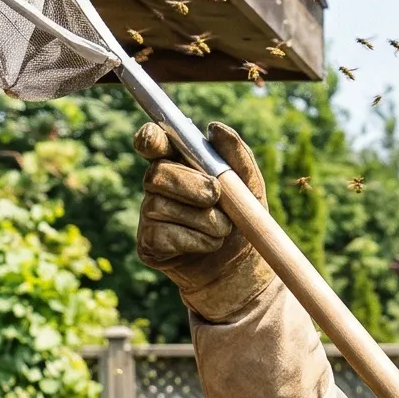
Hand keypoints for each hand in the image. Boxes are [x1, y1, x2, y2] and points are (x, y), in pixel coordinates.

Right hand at [135, 121, 273, 322]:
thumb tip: (215, 129)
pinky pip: (164, 235)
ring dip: (203, 219)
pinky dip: (196, 240)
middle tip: (217, 196)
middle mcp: (158, 187)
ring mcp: (149, 215)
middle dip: (191, 185)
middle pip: (157, 174)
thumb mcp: (250, 185)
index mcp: (179, 163)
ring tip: (222, 230)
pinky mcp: (148, 244)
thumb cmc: (243, 219)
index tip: (156, 142)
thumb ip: (236, 155)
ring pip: (161, 207)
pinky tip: (208, 245)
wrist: (243, 268)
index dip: (149, 139)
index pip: (153, 142)